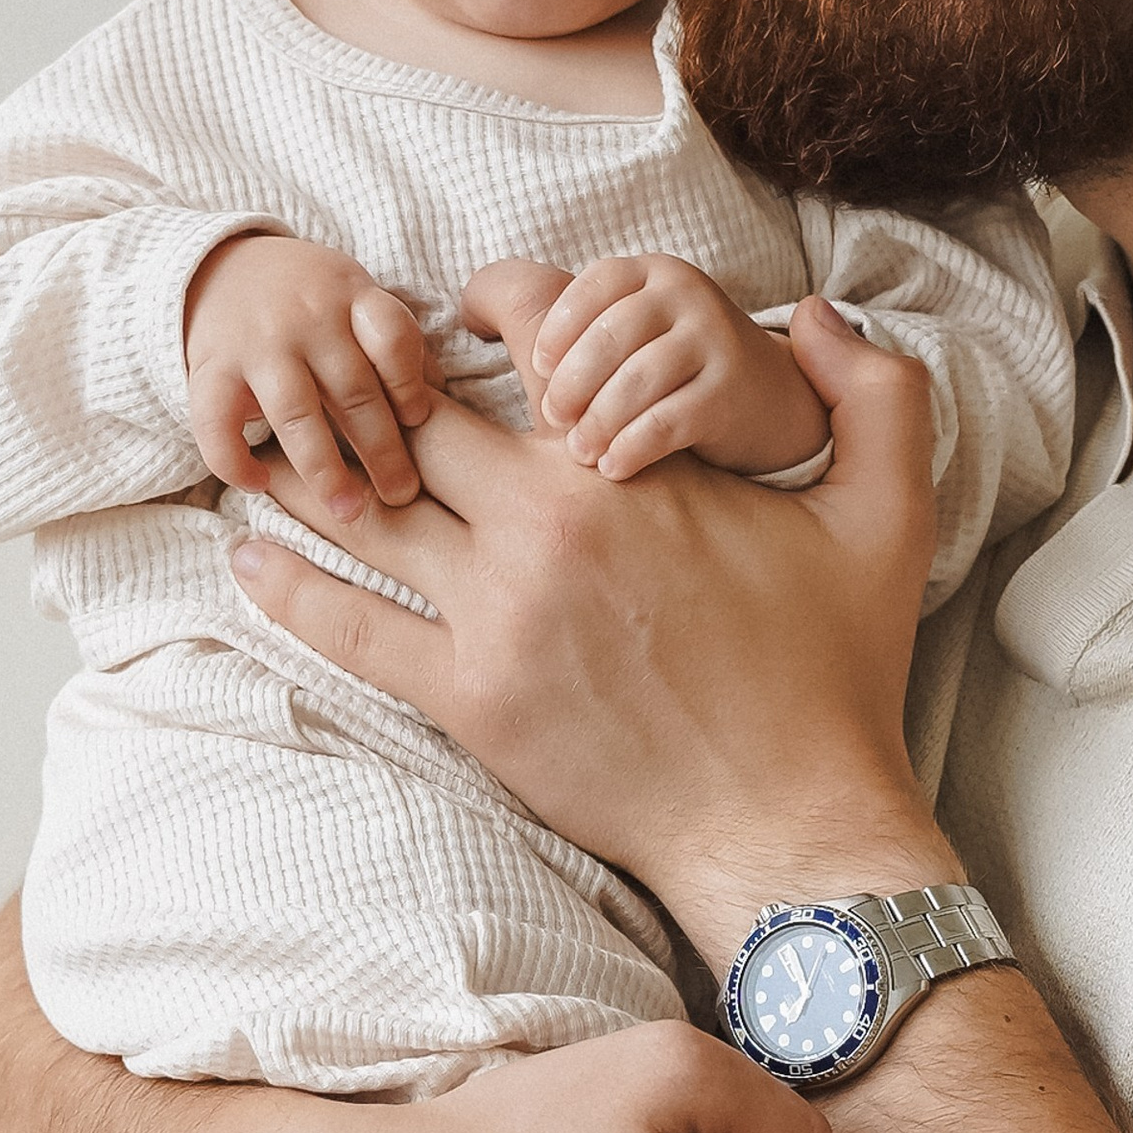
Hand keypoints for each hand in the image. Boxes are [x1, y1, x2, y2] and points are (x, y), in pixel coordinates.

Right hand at [184, 233, 442, 519]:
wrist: (219, 269)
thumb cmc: (311, 302)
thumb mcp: (357, 301)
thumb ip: (395, 344)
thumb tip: (441, 401)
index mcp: (351, 297)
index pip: (391, 338)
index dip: (409, 382)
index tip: (419, 423)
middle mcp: (305, 319)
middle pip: (352, 388)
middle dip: (382, 449)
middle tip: (403, 496)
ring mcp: (256, 345)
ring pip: (296, 414)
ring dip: (324, 469)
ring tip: (349, 511)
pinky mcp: (209, 371)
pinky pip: (216, 423)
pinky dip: (234, 460)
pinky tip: (257, 484)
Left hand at [226, 299, 953, 957]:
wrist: (791, 820)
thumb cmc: (834, 673)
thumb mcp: (888, 515)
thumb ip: (878, 395)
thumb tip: (827, 312)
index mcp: (623, 468)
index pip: (514, 356)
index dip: (469, 324)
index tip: (430, 317)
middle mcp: (545, 529)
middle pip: (416, 431)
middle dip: (366, 395)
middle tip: (321, 374)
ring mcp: (496, 617)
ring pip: (369, 520)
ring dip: (309, 477)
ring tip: (257, 444)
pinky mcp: (469, 700)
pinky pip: (351, 629)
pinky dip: (288, 588)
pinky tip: (245, 554)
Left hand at [467, 252, 831, 481]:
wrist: (772, 402)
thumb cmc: (674, 370)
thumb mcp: (630, 330)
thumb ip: (568, 322)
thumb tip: (470, 308)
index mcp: (651, 272)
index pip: (593, 285)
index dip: (560, 328)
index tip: (539, 372)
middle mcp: (687, 294)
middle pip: (612, 334)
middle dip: (574, 383)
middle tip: (552, 422)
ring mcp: (716, 340)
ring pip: (638, 379)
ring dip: (599, 421)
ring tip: (580, 452)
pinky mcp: (733, 390)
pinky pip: (668, 419)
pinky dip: (633, 446)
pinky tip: (614, 467)